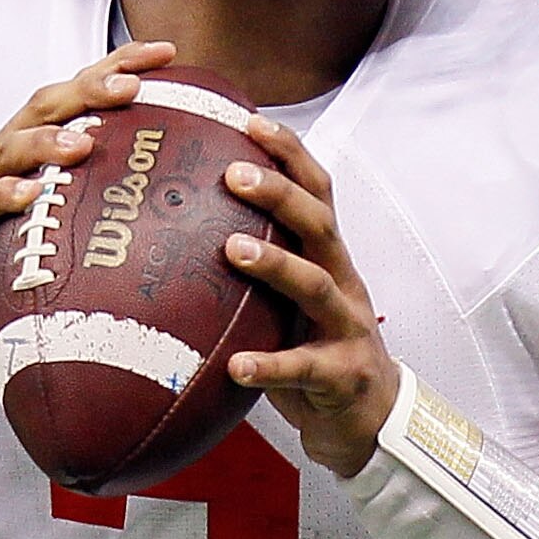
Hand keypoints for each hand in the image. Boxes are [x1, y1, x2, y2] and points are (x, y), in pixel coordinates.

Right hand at [0, 39, 175, 388]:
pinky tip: (29, 195)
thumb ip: (123, 209)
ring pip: (12, 146)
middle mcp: (9, 154)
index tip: (168, 55)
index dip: (121, 65)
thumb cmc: (28, 275)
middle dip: (90, 88)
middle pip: (48, 105)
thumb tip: (201, 208)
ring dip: (48, 140)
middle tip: (132, 86)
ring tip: (86, 143)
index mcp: (42, 147)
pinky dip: (4, 194)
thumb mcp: (83, 236)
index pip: (83, 93)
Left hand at [223, 117, 397, 476]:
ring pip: (316, 286)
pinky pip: (305, 368)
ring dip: (275, 265)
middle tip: (231, 173)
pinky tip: (236, 366)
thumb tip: (171, 232)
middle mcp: (343, 281)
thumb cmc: (312, 349)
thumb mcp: (285, 301)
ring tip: (232, 252)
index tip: (247, 119)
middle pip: (318, 224)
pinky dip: (270, 366)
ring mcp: (347, 327)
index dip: (287, 153)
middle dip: (278, 193)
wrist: (367, 419)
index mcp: (328, 257)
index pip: (315, 190)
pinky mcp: (343, 374)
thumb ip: (251, 265)